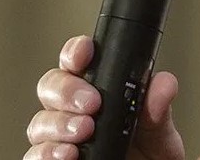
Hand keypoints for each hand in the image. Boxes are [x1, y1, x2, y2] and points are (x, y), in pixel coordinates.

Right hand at [25, 35, 184, 159]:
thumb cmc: (147, 156)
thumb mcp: (159, 130)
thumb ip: (158, 108)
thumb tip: (164, 83)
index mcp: (98, 89)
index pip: (77, 60)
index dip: (75, 51)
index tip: (85, 52)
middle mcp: (72, 110)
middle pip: (51, 86)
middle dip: (67, 90)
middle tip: (91, 103)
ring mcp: (59, 137)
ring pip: (40, 121)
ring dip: (59, 124)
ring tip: (83, 132)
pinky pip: (35, 155)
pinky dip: (47, 153)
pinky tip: (66, 154)